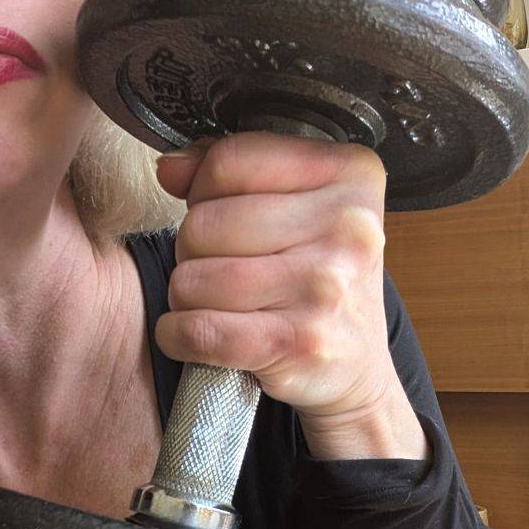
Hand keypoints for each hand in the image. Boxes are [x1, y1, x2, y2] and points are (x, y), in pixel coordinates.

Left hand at [155, 131, 397, 425]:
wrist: (357, 367)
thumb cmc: (318, 279)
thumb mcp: (294, 206)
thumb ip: (229, 173)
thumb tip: (171, 168)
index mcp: (350, 174)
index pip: (230, 161)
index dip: (204, 189)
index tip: (220, 210)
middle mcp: (347, 227)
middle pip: (203, 223)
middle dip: (192, 249)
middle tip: (220, 266)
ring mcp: (326, 286)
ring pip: (193, 277)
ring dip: (186, 296)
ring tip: (218, 302)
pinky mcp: (300, 343)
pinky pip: (199, 329)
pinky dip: (179, 335)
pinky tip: (196, 335)